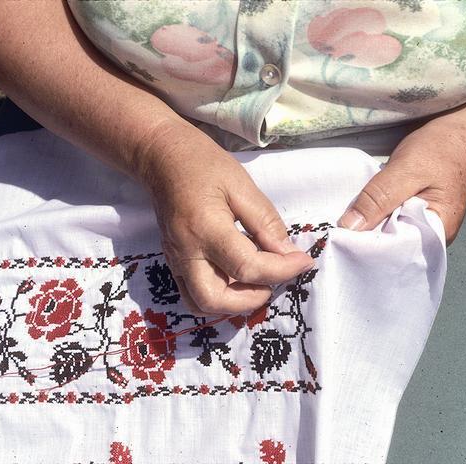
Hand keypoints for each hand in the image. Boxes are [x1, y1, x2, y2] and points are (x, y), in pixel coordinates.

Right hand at [138, 120, 313, 314]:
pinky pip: (192, 294)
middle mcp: (187, 251)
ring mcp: (176, 260)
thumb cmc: (204, 165)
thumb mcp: (242, 185)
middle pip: (217, 299)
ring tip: (256, 283)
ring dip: (233, 304)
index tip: (303, 261)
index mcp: (206, 228)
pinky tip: (237, 280)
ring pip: (201, 304)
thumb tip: (287, 253)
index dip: (282, 270)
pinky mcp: (173, 262)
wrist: (162, 158)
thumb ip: (265, 222)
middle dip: (252, 299)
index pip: (248, 267)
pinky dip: (219, 297)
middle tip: (274, 280)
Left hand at [338, 117, 465, 242]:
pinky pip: (389, 223)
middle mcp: (431, 238)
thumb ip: (378, 198)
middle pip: (391, 248)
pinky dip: (375, 218)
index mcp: (438, 234)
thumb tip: (349, 227)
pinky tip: (361, 214)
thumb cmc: (440, 150)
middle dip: (366, 240)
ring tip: (346, 224)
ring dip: (368, 228)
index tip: (343, 240)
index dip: (369, 248)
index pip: (397, 253)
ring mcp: (422, 228)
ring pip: (388, 235)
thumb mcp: (406, 170)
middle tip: (338, 232)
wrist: (460, 136)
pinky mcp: (413, 217)